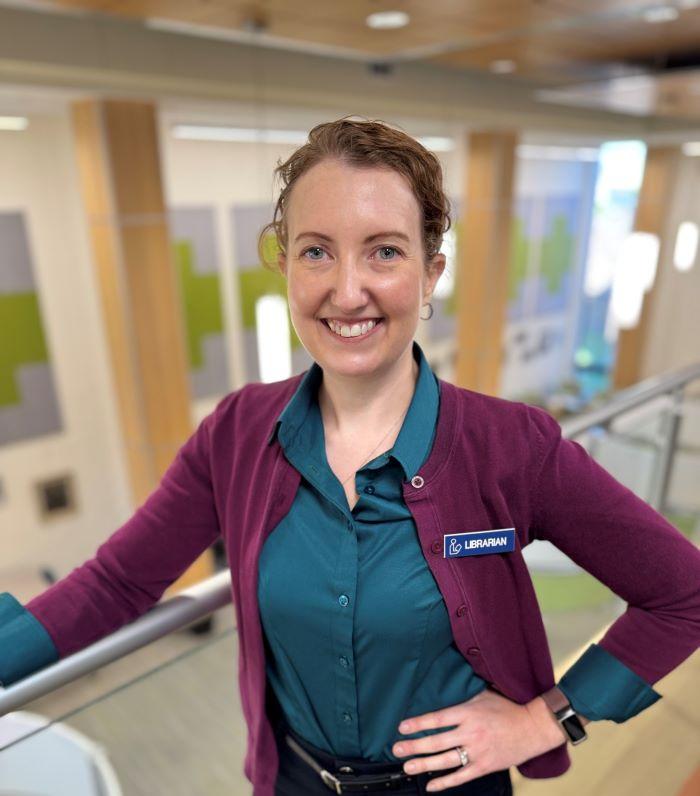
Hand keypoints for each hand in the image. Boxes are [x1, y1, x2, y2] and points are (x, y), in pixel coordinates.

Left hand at [392, 687, 567, 791]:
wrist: (533, 728)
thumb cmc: (507, 708)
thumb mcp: (483, 694)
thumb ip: (463, 695)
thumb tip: (444, 685)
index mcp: (469, 713)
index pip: (437, 719)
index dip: (418, 723)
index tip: (402, 727)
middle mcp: (471, 733)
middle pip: (437, 741)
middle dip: (414, 746)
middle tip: (397, 749)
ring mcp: (478, 752)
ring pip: (446, 760)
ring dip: (424, 764)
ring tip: (407, 766)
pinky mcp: (485, 766)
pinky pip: (461, 776)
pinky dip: (445, 782)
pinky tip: (431, 785)